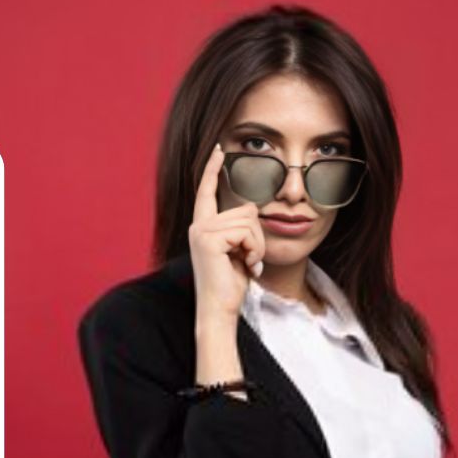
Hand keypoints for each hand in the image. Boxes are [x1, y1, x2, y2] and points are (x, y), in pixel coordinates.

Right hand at [189, 143, 265, 324]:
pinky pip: (247, 233)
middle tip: (249, 259)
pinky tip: (246, 267)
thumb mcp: (238, 251)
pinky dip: (254, 251)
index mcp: (203, 226)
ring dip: (257, 245)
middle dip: (258, 236)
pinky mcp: (209, 239)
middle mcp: (199, 225)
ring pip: (250, 220)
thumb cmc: (231, 284)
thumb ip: (240, 229)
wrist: (219, 309)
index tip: (219, 148)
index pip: (207, 190)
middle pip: (247, 208)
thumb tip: (252, 208)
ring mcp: (202, 231)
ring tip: (247, 264)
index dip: (212, 168)